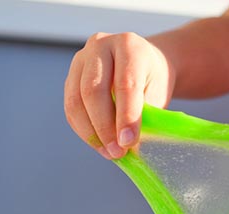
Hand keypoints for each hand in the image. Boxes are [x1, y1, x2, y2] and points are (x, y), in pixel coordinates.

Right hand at [64, 32, 174, 158]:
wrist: (144, 63)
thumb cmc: (153, 80)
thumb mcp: (158, 93)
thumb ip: (144, 114)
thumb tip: (128, 145)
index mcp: (129, 46)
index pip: (125, 84)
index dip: (126, 117)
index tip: (129, 143)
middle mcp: (101, 45)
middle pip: (93, 91)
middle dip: (104, 128)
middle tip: (117, 153)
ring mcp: (81, 58)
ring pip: (76, 100)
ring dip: (90, 133)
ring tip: (108, 152)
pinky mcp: (71, 75)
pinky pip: (70, 107)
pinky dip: (83, 130)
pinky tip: (98, 144)